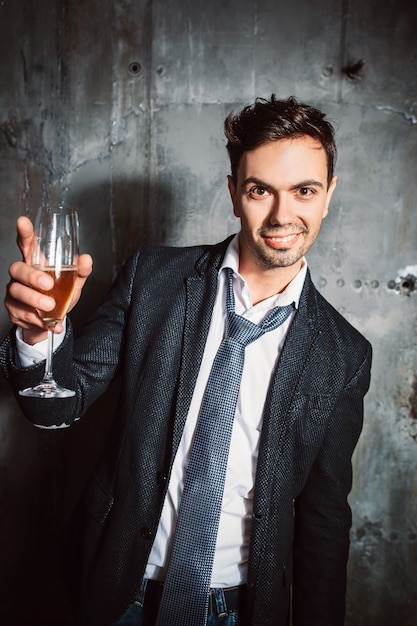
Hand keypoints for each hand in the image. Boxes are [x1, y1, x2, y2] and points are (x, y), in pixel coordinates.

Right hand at [5, 216, 92, 344]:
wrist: (50, 322)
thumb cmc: (59, 295)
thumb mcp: (73, 284)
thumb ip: (80, 272)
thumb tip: (86, 259)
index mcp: (35, 263)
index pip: (26, 245)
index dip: (24, 233)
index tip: (23, 221)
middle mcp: (21, 275)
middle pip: (17, 268)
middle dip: (31, 276)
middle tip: (48, 285)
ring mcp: (15, 292)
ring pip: (16, 292)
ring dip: (34, 300)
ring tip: (51, 307)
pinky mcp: (14, 310)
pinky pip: (21, 313)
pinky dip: (37, 319)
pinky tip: (49, 323)